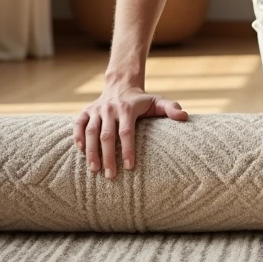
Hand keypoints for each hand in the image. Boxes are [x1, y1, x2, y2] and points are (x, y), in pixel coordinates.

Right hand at [73, 82, 187, 178]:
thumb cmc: (141, 100)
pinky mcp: (86, 111)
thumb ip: (170, 109)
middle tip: (110, 176)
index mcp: (127, 108)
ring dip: (91, 151)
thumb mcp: (157, 102)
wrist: (121, 85)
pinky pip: (78, 124)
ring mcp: (96, 110)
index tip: (129, 167)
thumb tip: (184, 117)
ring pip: (90, 131)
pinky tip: (81, 152)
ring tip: (94, 170)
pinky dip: (77, 137)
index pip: (126, 132)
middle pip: (106, 135)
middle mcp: (110, 109)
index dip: (127, 149)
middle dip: (108, 157)